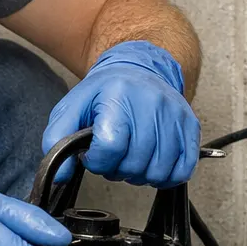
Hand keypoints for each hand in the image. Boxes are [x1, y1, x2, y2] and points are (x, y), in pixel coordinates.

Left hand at [42, 41, 200, 187]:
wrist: (140, 69)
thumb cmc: (105, 93)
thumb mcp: (71, 109)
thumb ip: (56, 140)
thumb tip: (61, 175)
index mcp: (119, 96)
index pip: (110, 148)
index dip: (98, 161)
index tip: (94, 153)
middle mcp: (152, 103)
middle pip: (134, 164)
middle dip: (117, 169)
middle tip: (114, 154)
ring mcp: (175, 115)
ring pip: (157, 172)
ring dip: (140, 174)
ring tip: (131, 156)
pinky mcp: (191, 127)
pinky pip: (183, 170)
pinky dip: (165, 175)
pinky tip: (151, 162)